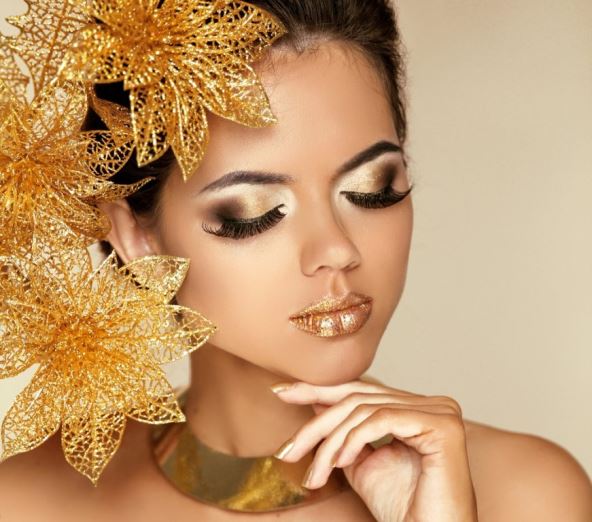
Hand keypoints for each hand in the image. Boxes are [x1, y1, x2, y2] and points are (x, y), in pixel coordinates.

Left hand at [271, 379, 477, 521]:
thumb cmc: (401, 508)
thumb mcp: (359, 461)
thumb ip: (343, 431)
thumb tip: (315, 401)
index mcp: (417, 408)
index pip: (361, 390)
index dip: (318, 390)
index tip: (281, 392)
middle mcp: (432, 403)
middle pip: (358, 399)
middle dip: (317, 424)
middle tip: (287, 450)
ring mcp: (440, 411)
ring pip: (364, 409)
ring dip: (330, 442)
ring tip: (316, 474)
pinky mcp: (442, 425)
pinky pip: (382, 419)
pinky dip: (353, 439)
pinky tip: (340, 462)